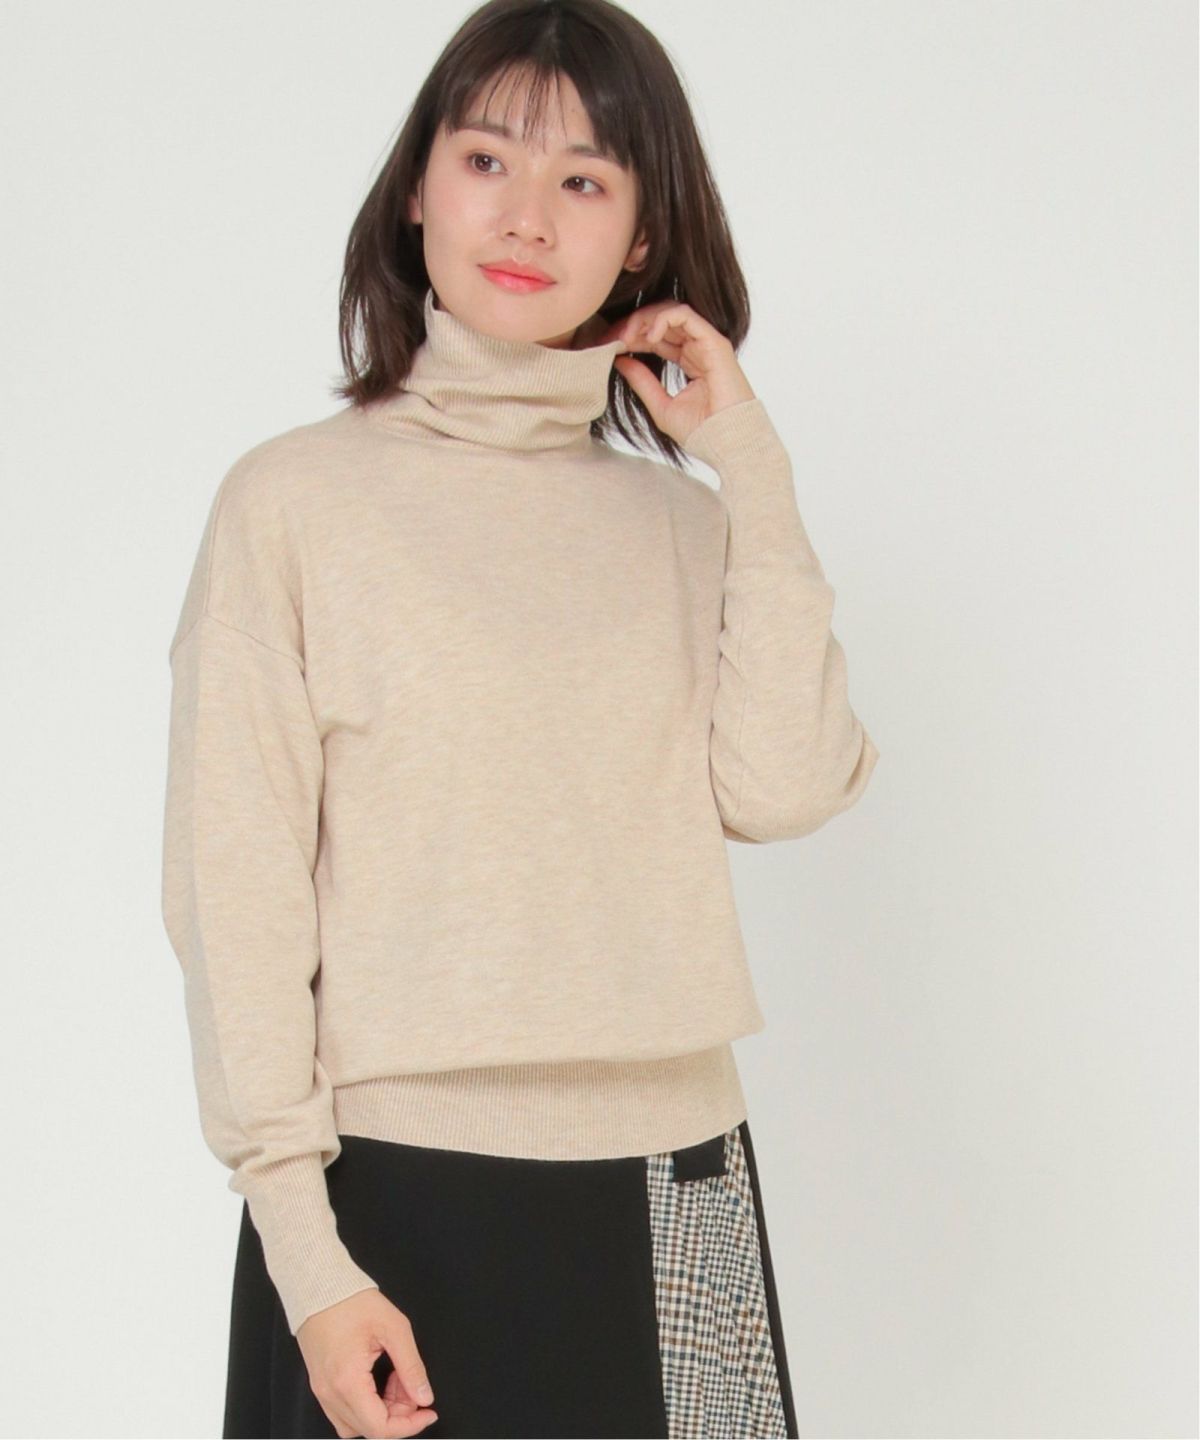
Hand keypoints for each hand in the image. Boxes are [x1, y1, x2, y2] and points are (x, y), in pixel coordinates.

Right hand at [297, 1288, 438, 1437]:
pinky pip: (344, 1413)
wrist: (319, 1286)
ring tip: (396, 1381)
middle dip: (399, 1414)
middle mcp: (330, 1393)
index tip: (428, 1412)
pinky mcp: (320, 1385)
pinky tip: (379, 1382)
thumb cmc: (352, 1301)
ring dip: (382, 1412)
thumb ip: (411, 1367)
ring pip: (355, 1424)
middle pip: (369, 1428)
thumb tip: (424, 1397)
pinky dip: (366, 1406)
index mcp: (347, 1381)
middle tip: (412, 1385)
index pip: (380, 1428)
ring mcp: (322, 1391)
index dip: (410, 1426)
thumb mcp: (394, 1328)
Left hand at [600, 301, 756, 447]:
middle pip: (662, 320)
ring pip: (672, 312)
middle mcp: (698, 348)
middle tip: (613, 337)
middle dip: (634, 324)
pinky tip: (649, 335)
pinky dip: (664, 318)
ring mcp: (707, 343)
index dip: (631, 336)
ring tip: (628, 336)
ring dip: (645, 319)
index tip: (609, 344)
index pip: (657, 337)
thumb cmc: (701, 432)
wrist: (725, 443)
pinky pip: (686, 315)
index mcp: (688, 360)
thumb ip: (641, 382)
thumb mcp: (660, 405)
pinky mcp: (714, 342)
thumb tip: (620, 360)